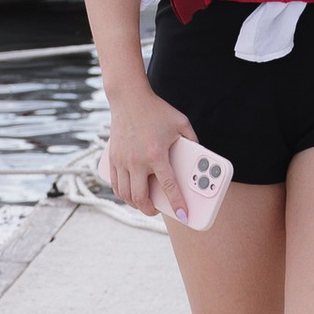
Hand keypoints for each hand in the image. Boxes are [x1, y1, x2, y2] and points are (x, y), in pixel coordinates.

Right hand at [103, 82, 201, 219]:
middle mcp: (137, 161)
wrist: (129, 98)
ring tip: (143, 204)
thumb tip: (200, 157)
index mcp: (156, 154)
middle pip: (141, 197)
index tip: (184, 215)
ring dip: (134, 204)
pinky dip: (122, 193)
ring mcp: (122, 160)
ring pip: (125, 194)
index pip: (169, 186)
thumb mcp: (181, 122)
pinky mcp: (112, 158)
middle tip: (156, 210)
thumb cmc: (156, 110)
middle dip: (149, 210)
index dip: (177, 204)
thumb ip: (193, 140)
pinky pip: (115, 184)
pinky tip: (129, 193)